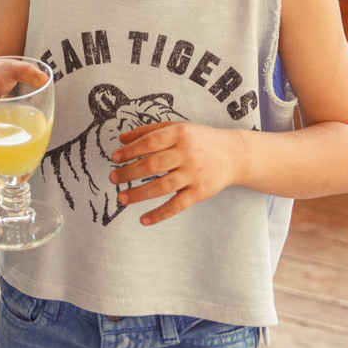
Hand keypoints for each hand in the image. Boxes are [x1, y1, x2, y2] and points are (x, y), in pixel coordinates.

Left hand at [110, 122, 245, 225]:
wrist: (233, 154)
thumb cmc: (200, 140)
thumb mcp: (178, 127)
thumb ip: (149, 131)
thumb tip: (121, 139)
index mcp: (180, 133)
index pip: (150, 142)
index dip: (130, 151)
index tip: (114, 158)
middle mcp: (187, 153)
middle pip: (152, 165)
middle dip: (129, 173)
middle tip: (113, 178)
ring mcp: (194, 174)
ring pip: (162, 186)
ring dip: (138, 194)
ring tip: (121, 198)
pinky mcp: (200, 192)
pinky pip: (177, 205)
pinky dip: (159, 214)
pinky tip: (144, 220)